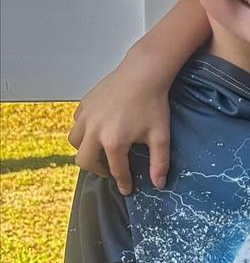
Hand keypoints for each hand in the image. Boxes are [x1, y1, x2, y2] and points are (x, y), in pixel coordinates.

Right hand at [69, 59, 171, 194]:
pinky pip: (76, 125)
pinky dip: (83, 133)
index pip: (116, 171)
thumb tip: (159, 184)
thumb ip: (159, 163)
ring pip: (75, 143)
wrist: (143, 73)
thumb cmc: (153, 103)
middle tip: (110, 170)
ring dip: (86, 151)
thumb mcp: (161, 136)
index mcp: (114, 142)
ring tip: (102, 151)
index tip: (126, 189)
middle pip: (84, 161)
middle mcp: (94, 131)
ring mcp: (86, 117)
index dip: (123, 183)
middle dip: (97, 170)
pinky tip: (98, 131)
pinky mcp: (83, 105)